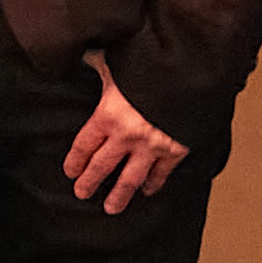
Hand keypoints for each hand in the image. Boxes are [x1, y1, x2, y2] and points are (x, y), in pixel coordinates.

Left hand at [65, 55, 189, 214]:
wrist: (191, 72)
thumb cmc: (151, 63)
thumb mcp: (117, 61)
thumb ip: (98, 63)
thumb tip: (80, 54)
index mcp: (107, 115)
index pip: (83, 146)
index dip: (75, 161)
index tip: (71, 171)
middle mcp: (126, 136)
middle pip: (101, 167)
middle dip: (89, 183)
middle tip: (82, 193)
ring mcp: (152, 146)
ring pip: (130, 179)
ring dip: (119, 196)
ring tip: (111, 208)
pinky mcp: (176, 150)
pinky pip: (161, 174)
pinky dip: (154, 184)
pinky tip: (148, 191)